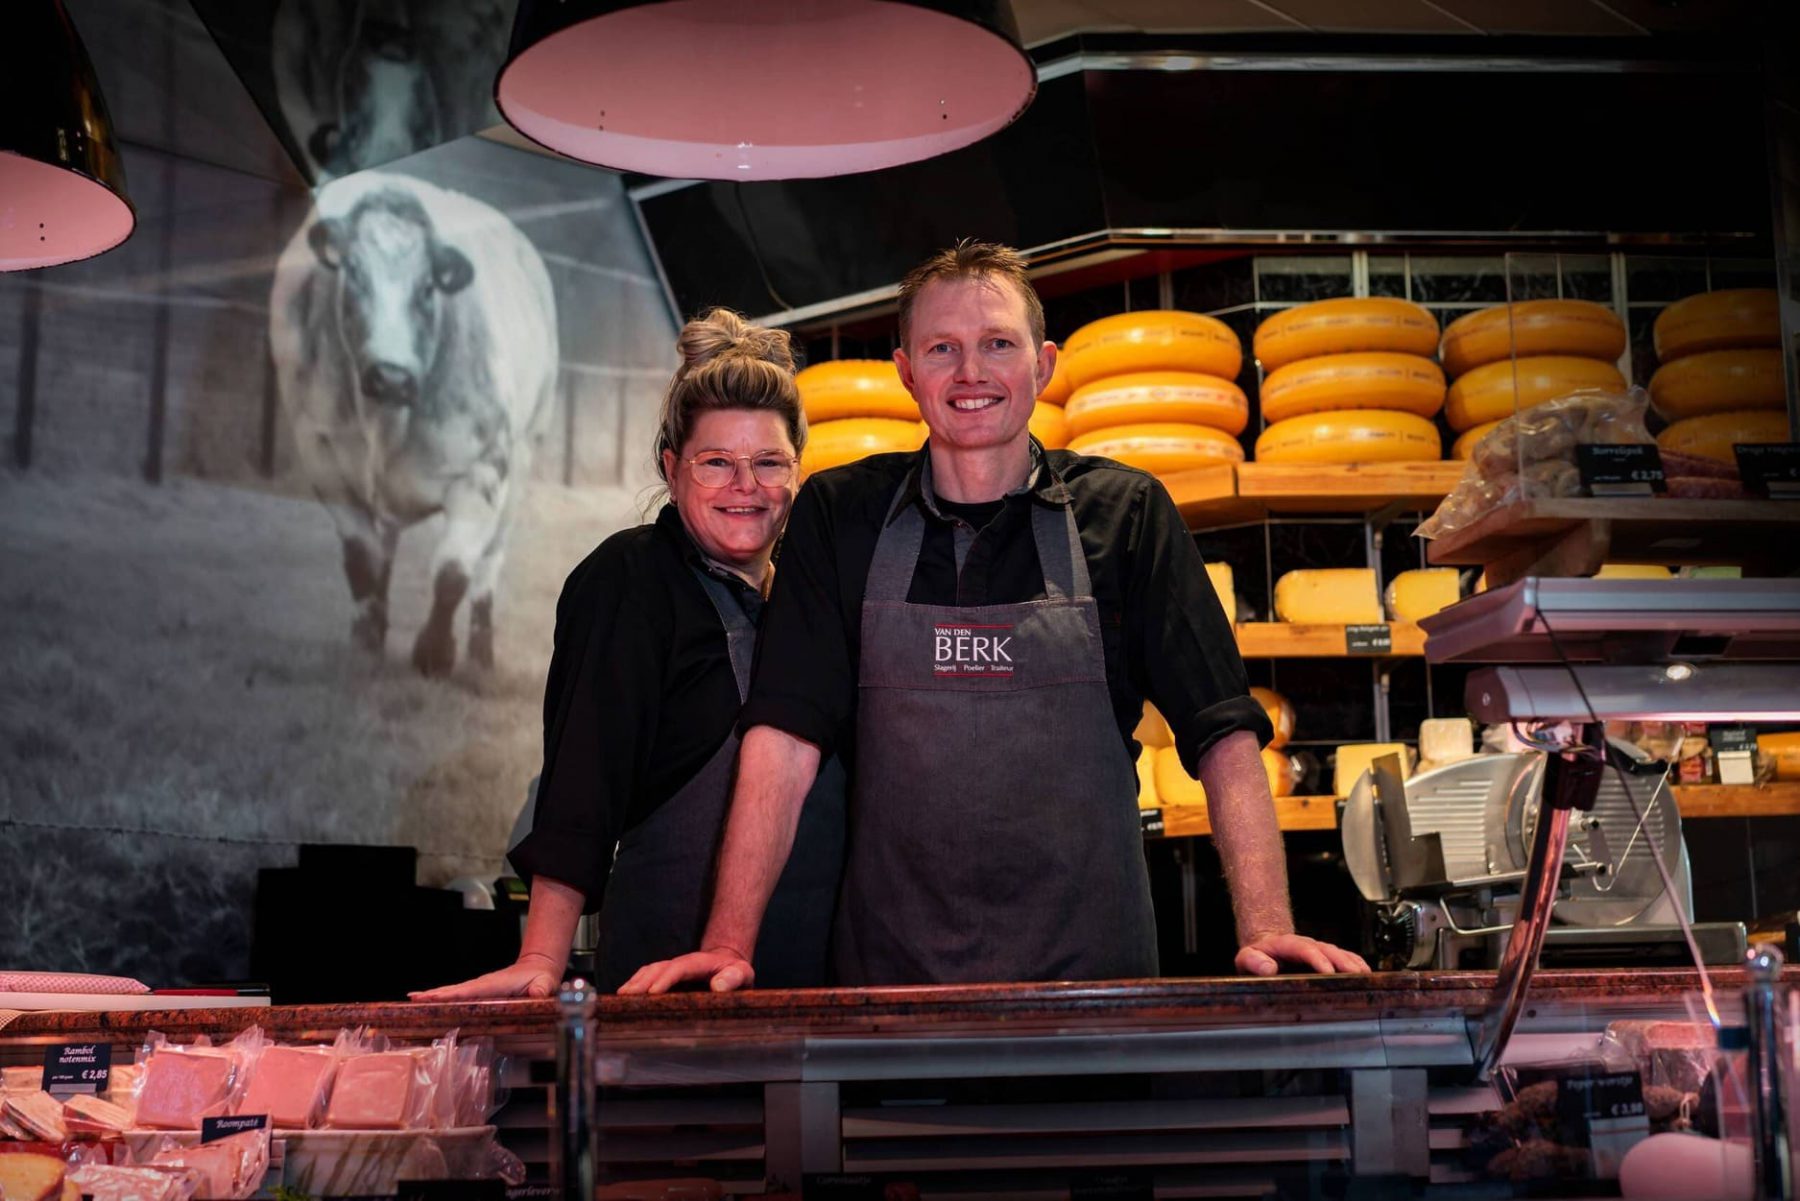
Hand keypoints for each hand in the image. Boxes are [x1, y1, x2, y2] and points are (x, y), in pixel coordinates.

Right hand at [409, 954, 559, 1000]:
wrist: (539, 968)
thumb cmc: (540, 978)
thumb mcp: (544, 984)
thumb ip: (542, 991)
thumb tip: (537, 995)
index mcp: (495, 985)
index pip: (470, 991)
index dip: (452, 995)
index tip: (435, 997)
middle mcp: (483, 985)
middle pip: (455, 990)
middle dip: (435, 994)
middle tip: (413, 998)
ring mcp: (480, 988)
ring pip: (454, 992)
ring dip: (434, 996)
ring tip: (414, 1000)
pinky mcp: (479, 993)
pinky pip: (459, 996)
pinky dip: (443, 999)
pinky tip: (430, 1003)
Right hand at [618, 948, 753, 994]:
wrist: (728, 964)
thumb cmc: (735, 972)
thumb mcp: (742, 974)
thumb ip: (734, 978)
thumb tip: (718, 986)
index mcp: (698, 963)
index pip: (679, 968)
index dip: (665, 979)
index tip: (653, 992)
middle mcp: (681, 964)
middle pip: (657, 969)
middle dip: (641, 982)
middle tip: (626, 996)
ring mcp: (672, 970)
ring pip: (649, 972)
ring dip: (635, 983)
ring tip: (621, 997)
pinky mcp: (666, 978)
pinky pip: (648, 977)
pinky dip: (635, 984)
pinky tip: (625, 997)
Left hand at [1235, 933, 1370, 976]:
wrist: (1266, 948)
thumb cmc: (1257, 957)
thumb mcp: (1246, 958)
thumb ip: (1252, 961)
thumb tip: (1267, 968)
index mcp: (1286, 944)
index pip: (1304, 948)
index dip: (1317, 958)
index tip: (1327, 971)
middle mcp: (1307, 945)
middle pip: (1327, 950)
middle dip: (1342, 962)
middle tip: (1355, 975)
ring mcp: (1319, 950)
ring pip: (1339, 953)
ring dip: (1353, 964)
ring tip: (1366, 977)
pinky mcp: (1327, 958)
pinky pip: (1345, 958)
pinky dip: (1356, 964)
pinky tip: (1368, 975)